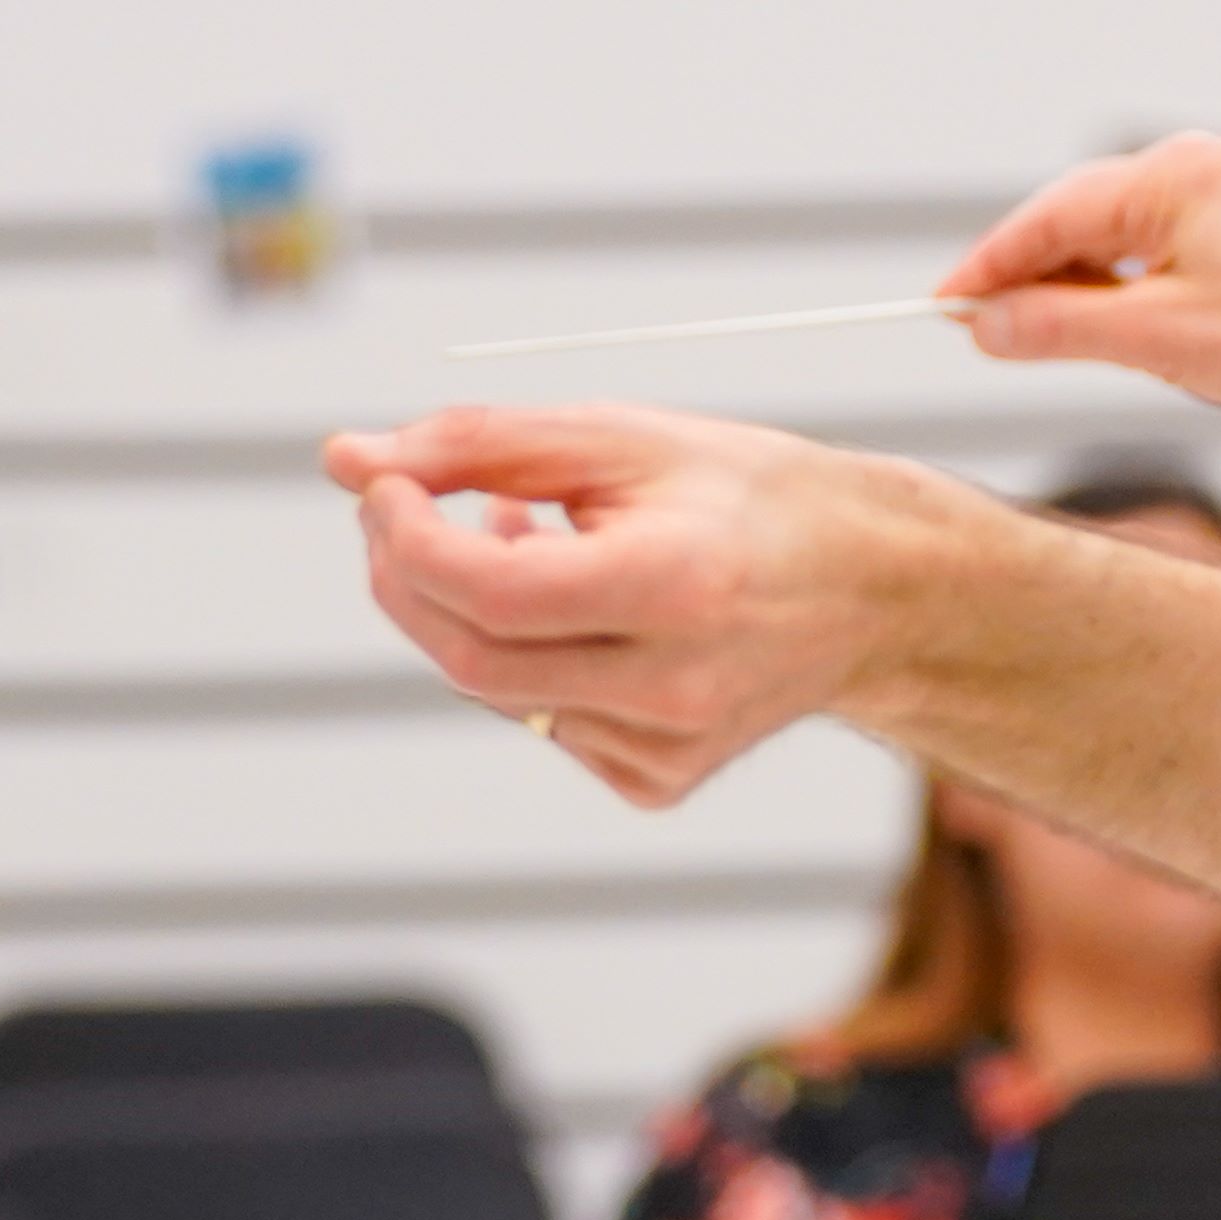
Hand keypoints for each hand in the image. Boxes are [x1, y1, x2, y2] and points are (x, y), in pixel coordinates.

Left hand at [321, 404, 932, 807]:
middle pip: (469, 656)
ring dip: (473, 610)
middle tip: (402, 509)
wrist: (875, 590)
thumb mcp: (625, 439)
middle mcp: (675, 685)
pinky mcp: (658, 780)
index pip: (489, 591)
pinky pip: (542, 720)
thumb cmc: (752, 497)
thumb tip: (344, 459)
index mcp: (678, 587)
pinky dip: (530, 658)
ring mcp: (667, 748)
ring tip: (532, 536)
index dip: (408, 536)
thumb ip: (480, 444)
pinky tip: (586, 608)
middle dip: (408, 578)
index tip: (384, 484)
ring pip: (496, 690)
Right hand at [939, 138, 1220, 429]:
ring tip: (1041, 341)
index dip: (989, 264)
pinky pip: (1165, 249)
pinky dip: (1128, 287)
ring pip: (1124, 236)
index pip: (1052, 214)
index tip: (942, 304)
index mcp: (1177, 174)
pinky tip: (1113, 328)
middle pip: (1084, 217)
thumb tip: (987, 325)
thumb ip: (1059, 329)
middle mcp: (1203, 166)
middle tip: (980, 331)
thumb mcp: (1156, 340)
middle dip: (1031, 276)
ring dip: (1081, 286)